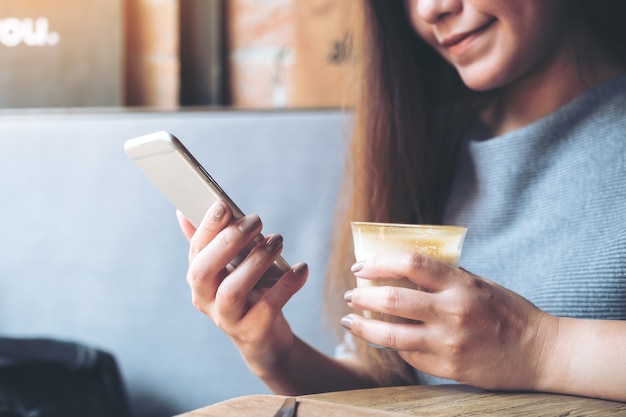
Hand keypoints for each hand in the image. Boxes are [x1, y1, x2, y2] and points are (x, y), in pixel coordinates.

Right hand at [177, 201, 308, 376]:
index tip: (224, 203)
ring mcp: (227, 319)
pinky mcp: (252, 332)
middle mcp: (205, 299)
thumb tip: (182, 211)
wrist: (266, 339)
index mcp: (199, 278)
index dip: (208, 226)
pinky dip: (286, 285)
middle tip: (256, 220)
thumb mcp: (229, 267)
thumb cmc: (248, 294)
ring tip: (277, 242)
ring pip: (232, 291)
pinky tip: (301, 268)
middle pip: (204, 271)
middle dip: (229, 241)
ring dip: (256, 262)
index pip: (196, 250)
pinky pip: (267, 307)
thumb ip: (211, 241)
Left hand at [341, 251, 557, 390]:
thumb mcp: (480, 284)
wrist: (540, 353)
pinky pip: (409, 355)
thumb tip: (405, 268)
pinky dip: (391, 345)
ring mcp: (449, 343)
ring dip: (363, 327)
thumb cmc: (509, 312)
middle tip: (350, 294)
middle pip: (392, 300)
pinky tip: (381, 340)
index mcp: (461, 284)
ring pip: (391, 335)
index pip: (410, 263)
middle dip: (362, 296)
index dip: (379, 262)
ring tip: (349, 321)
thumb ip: (445, 277)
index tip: (361, 266)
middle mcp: (453, 312)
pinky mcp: (448, 367)